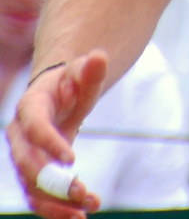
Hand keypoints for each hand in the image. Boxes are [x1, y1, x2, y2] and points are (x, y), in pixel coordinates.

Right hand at [5, 51, 107, 218]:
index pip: (34, 127)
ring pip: (30, 187)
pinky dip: (56, 209)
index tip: (72, 159)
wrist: (59, 95)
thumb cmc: (72, 82)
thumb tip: (99, 56)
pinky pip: (37, 197)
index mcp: (30, 107)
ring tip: (85, 211)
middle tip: (81, 191)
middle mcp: (19, 135)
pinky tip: (80, 215)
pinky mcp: (32, 173)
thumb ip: (91, 70)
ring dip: (55, 203)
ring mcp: (23, 157)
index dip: (49, 144)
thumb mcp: (83, 73)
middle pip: (27, 163)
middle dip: (51, 181)